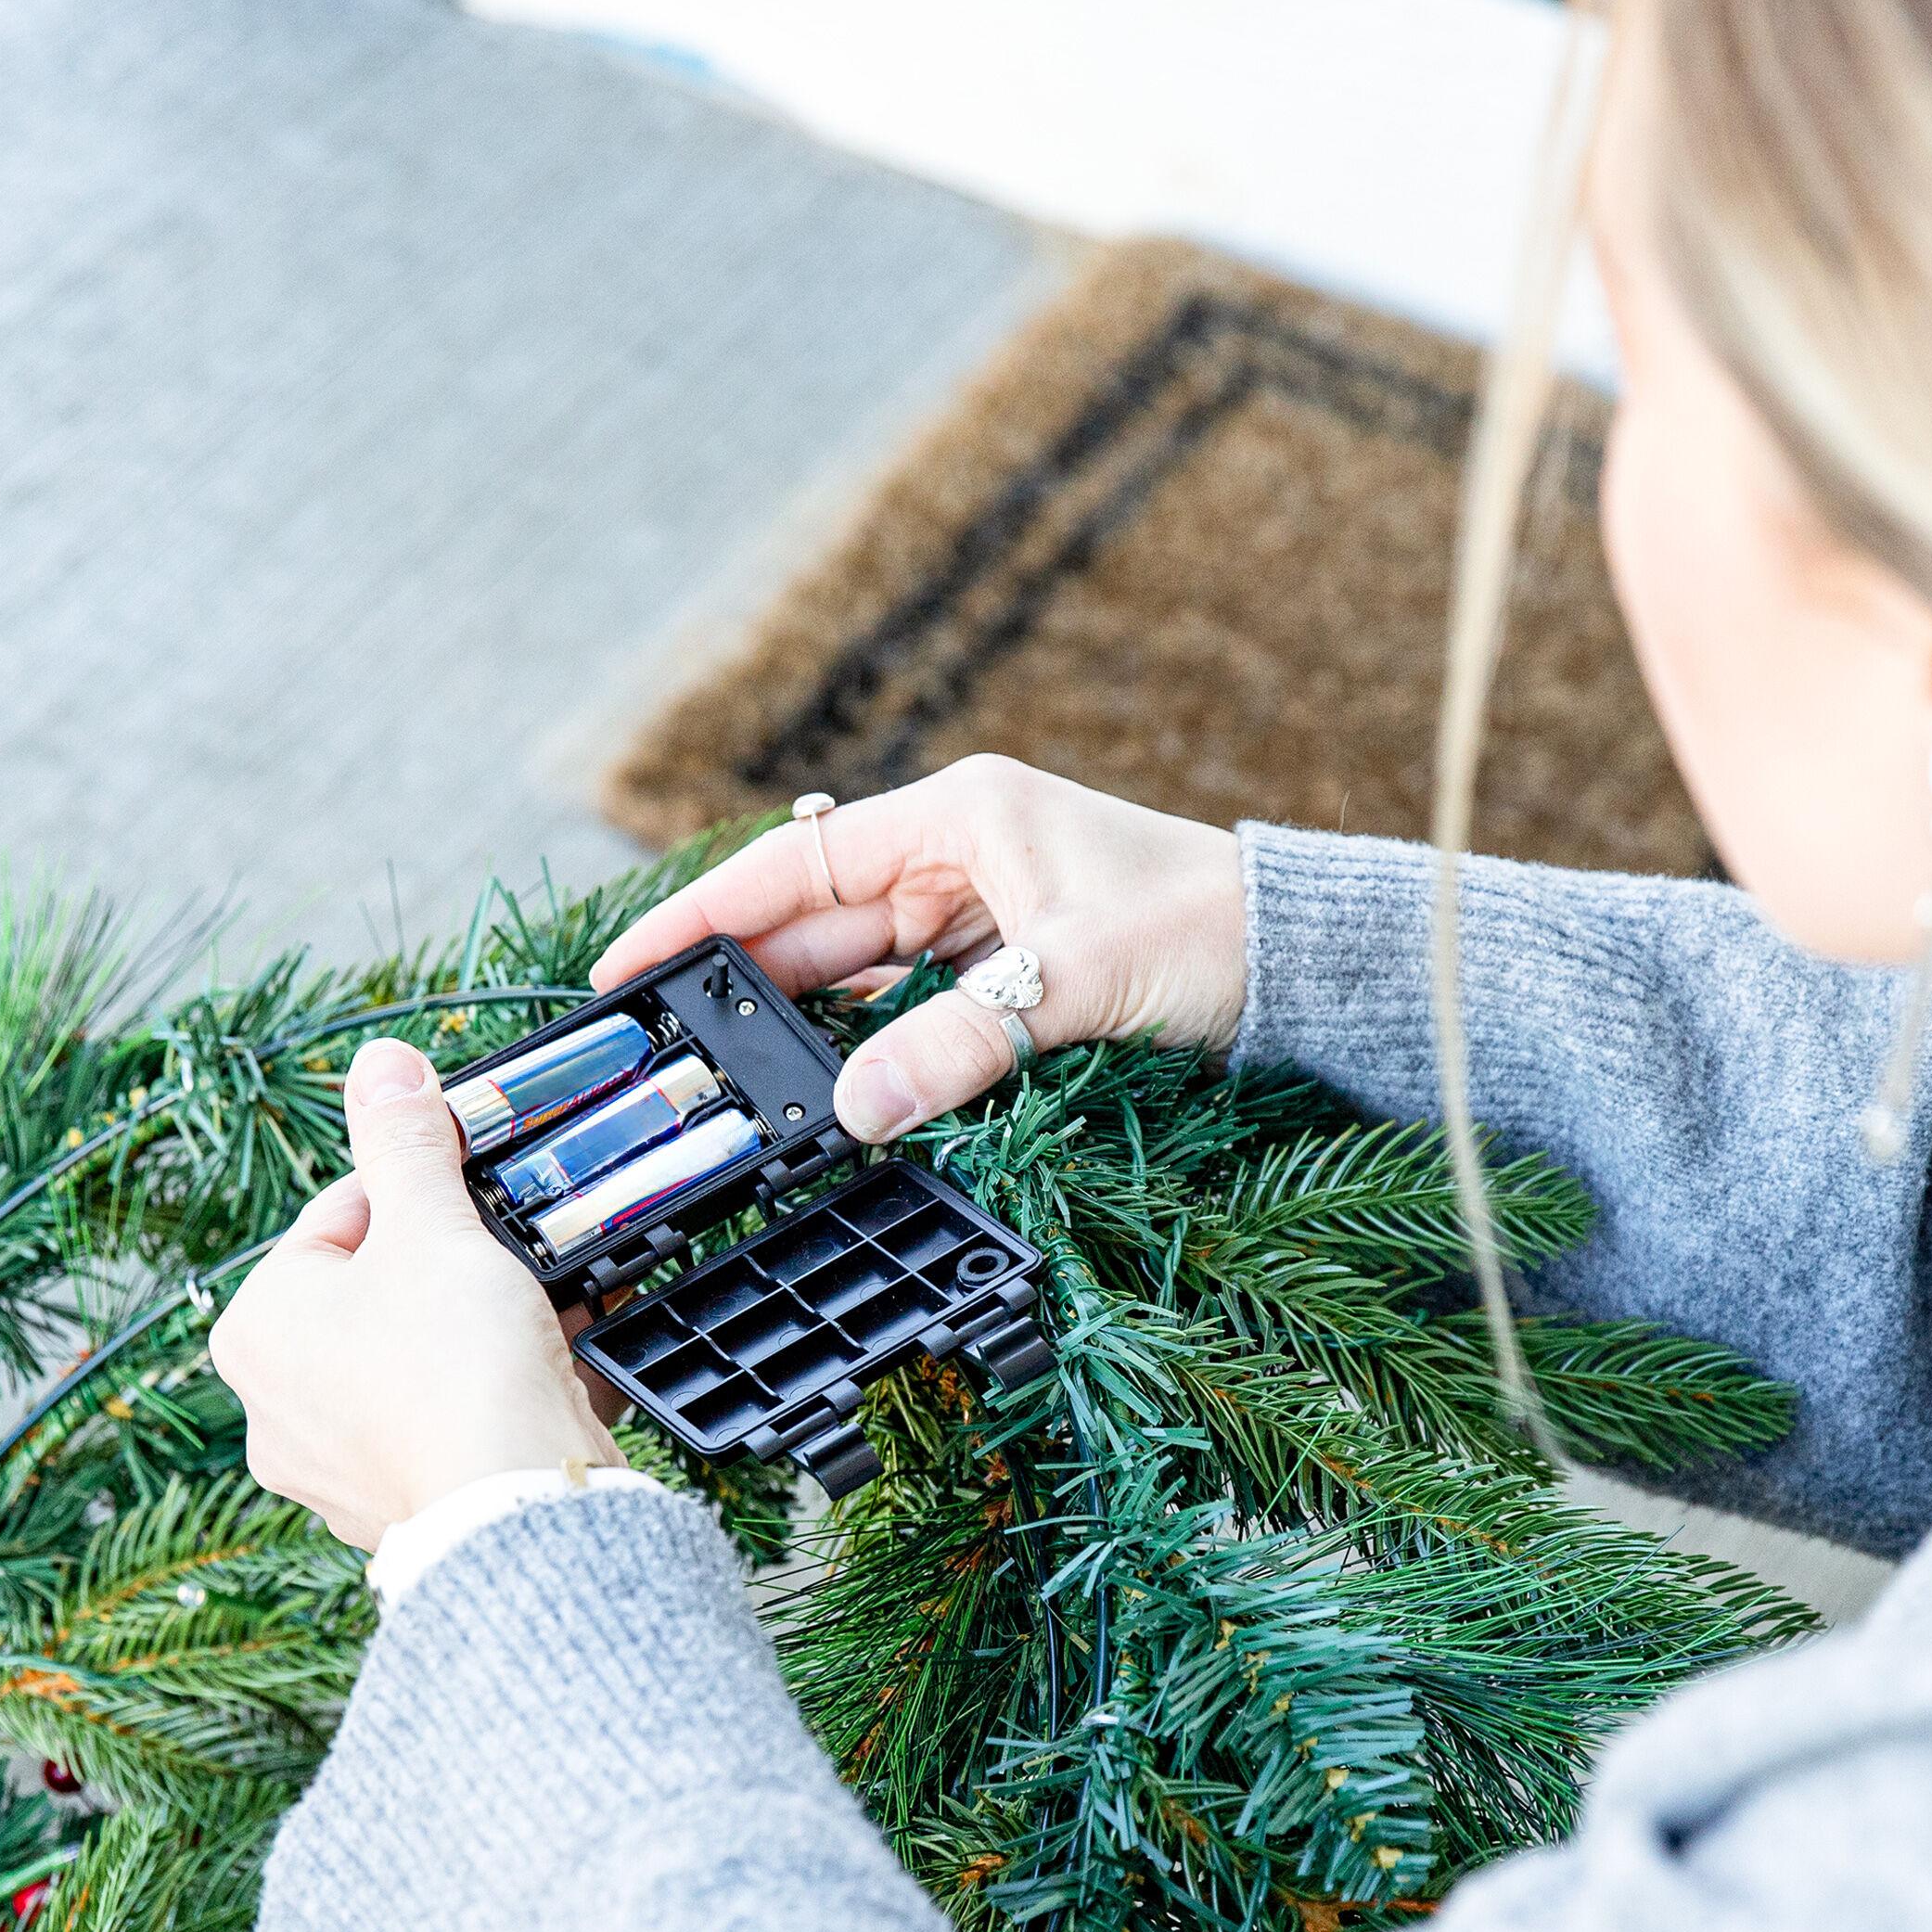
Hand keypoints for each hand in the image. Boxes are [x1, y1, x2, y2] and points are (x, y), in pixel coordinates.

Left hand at [209, 1039, 620, 1548]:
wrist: (519, 1509)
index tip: (477, 1194)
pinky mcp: (398, 1508)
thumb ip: (405, 1140)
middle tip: (519, 1255)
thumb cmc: (455, 1365)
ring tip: (546, 1312)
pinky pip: (448, 1425)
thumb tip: (382, 1063)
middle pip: (380, 1294)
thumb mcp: (433, 1223)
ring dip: (482, 1333)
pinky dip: (494, 1397)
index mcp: (258, 1327)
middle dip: (458, 1270)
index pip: (340, 1219)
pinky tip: (551, 1375)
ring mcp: (333, 1468)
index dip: (419, 1196)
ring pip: (417, 1363)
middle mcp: (274, 1406)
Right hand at [590, 757, 1244, 1140]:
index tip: (628, 966)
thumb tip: (852, 1113)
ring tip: (727, 1084)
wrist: (1302, 965)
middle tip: (666, 1052)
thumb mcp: (1073, 982)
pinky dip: (867, 1053)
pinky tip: (824, 1094)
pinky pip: (906, 1015)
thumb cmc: (1206, 929)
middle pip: (812, 927)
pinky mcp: (1004, 978)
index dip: (703, 915)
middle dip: (743, 986)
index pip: (792, 863)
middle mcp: (955, 861)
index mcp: (958, 817)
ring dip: (802, 1030)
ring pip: (854, 979)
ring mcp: (977, 922)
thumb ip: (958, 1045)